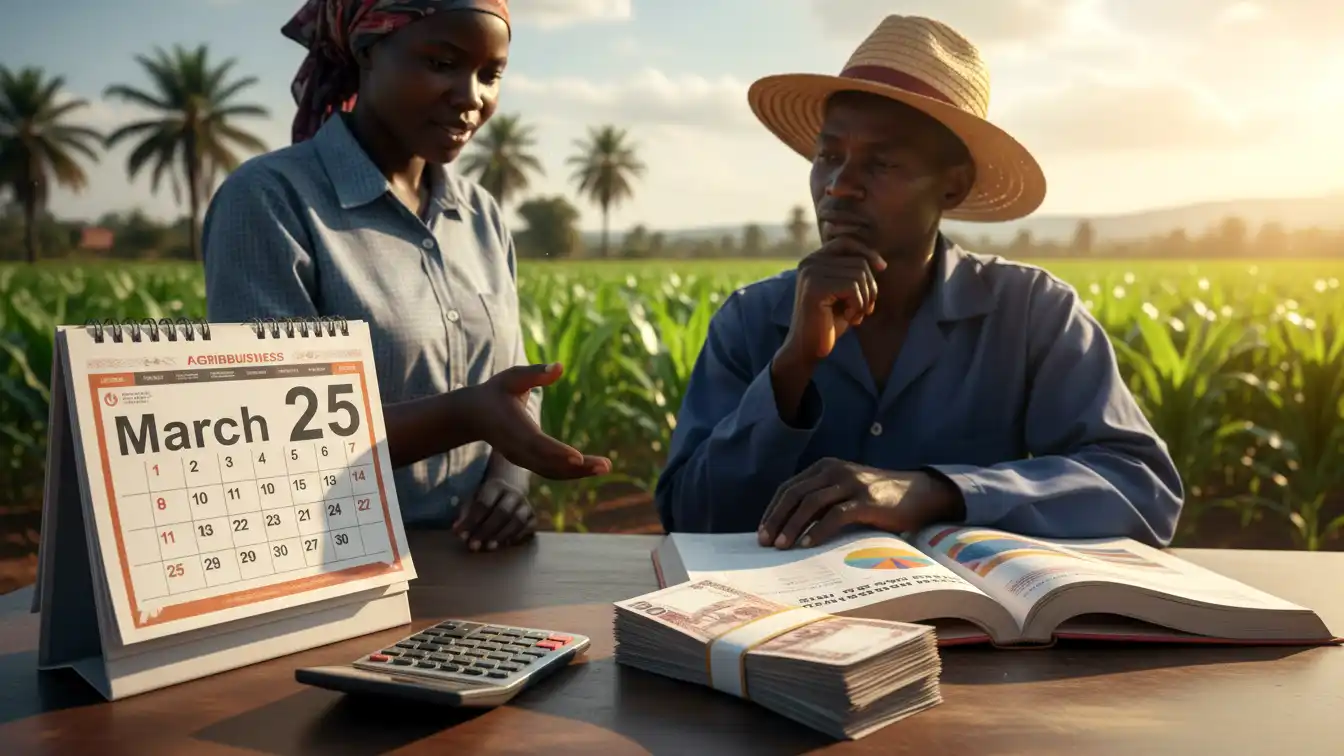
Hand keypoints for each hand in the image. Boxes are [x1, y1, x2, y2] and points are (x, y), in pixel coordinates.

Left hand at [452, 477, 535, 551]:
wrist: (509, 490)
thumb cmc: (486, 499)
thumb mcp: (473, 500)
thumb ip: (465, 515)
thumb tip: (457, 531)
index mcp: (495, 486)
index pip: (483, 503)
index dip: (471, 521)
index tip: (461, 535)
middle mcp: (513, 493)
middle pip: (502, 512)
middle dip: (486, 530)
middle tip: (474, 546)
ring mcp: (526, 504)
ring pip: (517, 520)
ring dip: (502, 535)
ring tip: (490, 547)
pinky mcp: (533, 516)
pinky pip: (529, 527)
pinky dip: (518, 536)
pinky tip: (506, 544)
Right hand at [467, 363, 610, 479]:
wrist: (472, 415)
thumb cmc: (495, 391)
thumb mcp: (512, 377)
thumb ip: (535, 373)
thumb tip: (559, 366)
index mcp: (513, 427)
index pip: (537, 444)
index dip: (558, 453)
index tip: (578, 458)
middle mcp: (517, 448)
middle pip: (549, 463)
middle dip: (578, 468)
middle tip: (606, 466)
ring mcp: (520, 458)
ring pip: (551, 471)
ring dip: (578, 473)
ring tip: (605, 468)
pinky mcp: (526, 462)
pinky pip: (550, 472)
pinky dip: (570, 473)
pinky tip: (591, 468)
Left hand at [757, 458, 964, 548]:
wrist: (919, 493)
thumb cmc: (877, 498)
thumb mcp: (844, 492)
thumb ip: (822, 501)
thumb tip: (789, 527)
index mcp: (825, 467)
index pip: (788, 488)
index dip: (772, 510)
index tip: (762, 532)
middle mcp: (834, 470)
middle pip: (794, 494)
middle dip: (776, 519)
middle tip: (765, 542)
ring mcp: (851, 483)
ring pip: (811, 503)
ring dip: (792, 526)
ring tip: (782, 546)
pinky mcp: (867, 501)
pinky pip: (836, 515)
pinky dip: (818, 530)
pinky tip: (807, 545)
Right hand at [780, 237, 887, 364]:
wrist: (808, 349)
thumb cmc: (830, 322)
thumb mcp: (845, 293)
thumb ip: (854, 274)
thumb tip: (880, 263)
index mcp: (813, 260)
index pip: (846, 242)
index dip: (867, 252)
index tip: (882, 268)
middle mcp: (809, 262)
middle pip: (859, 261)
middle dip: (870, 288)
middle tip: (864, 309)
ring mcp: (810, 273)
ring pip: (859, 275)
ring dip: (864, 300)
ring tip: (854, 315)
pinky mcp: (815, 288)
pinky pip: (853, 287)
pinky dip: (858, 305)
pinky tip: (848, 318)